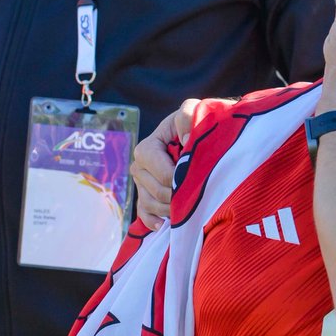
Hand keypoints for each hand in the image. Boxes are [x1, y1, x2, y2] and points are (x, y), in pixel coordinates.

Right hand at [130, 98, 203, 230]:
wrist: (196, 134)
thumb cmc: (193, 123)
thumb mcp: (191, 111)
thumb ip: (186, 117)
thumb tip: (186, 142)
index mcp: (148, 147)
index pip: (159, 170)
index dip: (175, 177)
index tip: (193, 177)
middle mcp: (140, 166)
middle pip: (155, 190)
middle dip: (175, 196)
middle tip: (195, 195)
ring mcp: (141, 182)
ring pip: (150, 203)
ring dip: (169, 209)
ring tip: (187, 207)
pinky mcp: (145, 195)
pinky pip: (144, 213)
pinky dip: (153, 221)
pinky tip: (163, 225)